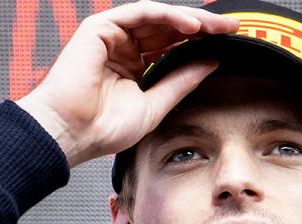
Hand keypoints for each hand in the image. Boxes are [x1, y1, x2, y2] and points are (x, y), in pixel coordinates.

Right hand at [16, 0, 237, 166]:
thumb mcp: (155, 105)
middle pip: (167, 28)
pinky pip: (140, 12)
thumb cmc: (101, 129)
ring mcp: (111, 36)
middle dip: (201, 27)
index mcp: (132, 67)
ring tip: (215, 27)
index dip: (199, 44)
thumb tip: (210, 63)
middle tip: (230, 29)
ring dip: (189, 19)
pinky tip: (190, 27)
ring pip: (157, 16)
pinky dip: (167, 16)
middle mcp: (122, 48)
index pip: (171, 46)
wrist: (71, 134)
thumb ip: (181, 82)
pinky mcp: (99, 27)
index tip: (228, 45)